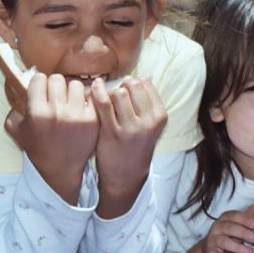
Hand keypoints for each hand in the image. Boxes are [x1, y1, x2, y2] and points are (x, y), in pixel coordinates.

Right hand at [4, 72, 98, 204]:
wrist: (60, 170)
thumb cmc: (38, 148)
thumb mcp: (17, 131)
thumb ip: (14, 109)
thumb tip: (17, 88)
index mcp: (37, 113)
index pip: (39, 79)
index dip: (39, 84)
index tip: (41, 91)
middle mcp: (57, 112)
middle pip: (57, 79)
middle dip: (54, 86)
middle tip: (55, 97)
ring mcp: (77, 115)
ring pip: (75, 85)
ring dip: (71, 91)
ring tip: (68, 102)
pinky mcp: (92, 120)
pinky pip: (90, 97)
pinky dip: (85, 101)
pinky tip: (80, 108)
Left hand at [91, 77, 167, 217]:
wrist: (125, 175)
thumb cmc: (135, 145)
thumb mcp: (150, 125)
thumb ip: (147, 102)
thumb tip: (142, 77)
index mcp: (159, 116)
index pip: (145, 84)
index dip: (132, 83)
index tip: (126, 91)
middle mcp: (148, 121)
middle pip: (132, 85)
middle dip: (121, 86)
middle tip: (115, 96)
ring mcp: (130, 128)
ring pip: (118, 92)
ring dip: (109, 93)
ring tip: (106, 102)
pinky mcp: (112, 132)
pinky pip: (103, 103)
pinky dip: (97, 92)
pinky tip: (94, 89)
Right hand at [182, 199, 253, 252]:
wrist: (211, 248)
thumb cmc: (229, 234)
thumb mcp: (238, 223)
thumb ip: (250, 214)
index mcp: (225, 218)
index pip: (234, 216)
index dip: (244, 219)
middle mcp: (217, 227)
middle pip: (229, 228)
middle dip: (242, 232)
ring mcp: (213, 239)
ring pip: (223, 241)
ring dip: (237, 247)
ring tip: (249, 252)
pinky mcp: (210, 252)